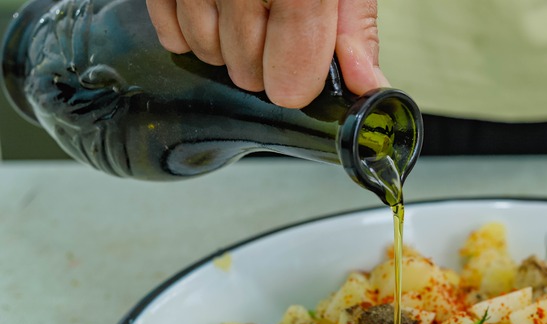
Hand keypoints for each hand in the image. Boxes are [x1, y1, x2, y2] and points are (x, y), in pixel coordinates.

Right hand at [146, 0, 389, 107]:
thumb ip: (355, 26)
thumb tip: (365, 82)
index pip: (291, 70)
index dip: (298, 83)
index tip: (304, 77)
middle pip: (248, 73)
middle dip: (266, 62)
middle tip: (278, 25)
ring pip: (209, 55)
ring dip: (229, 46)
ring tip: (247, 8)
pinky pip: (172, 36)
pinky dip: (194, 31)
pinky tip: (215, 4)